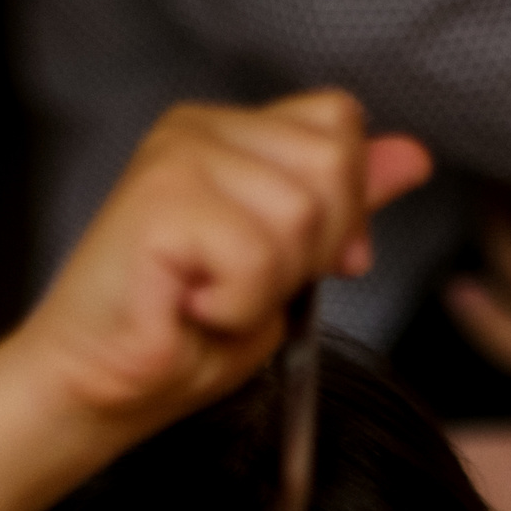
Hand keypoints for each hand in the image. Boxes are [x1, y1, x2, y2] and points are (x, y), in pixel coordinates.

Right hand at [20, 94, 432, 435]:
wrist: (97, 387)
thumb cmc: (179, 338)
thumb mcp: (286, 269)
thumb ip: (343, 208)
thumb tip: (413, 157)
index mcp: (231, 132)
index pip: (338, 123)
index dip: (343, 204)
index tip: (301, 263)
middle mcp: (203, 128)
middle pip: (331, 165)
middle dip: (308, 252)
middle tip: (238, 287)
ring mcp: (179, 156)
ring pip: (299, 215)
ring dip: (266, 287)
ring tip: (209, 300)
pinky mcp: (161, 198)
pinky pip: (255, 257)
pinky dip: (234, 307)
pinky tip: (188, 308)